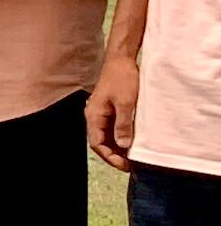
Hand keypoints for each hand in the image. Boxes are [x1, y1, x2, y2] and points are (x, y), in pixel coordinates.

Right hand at [90, 54, 140, 171]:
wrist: (121, 60)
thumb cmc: (122, 78)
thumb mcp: (126, 103)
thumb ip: (123, 125)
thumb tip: (123, 144)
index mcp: (93, 116)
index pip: (97, 143)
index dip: (110, 157)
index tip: (125, 165)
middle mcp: (94, 116)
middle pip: (100, 142)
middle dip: (114, 154)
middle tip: (130, 165)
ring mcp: (100, 112)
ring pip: (106, 135)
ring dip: (117, 146)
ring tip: (132, 155)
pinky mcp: (108, 108)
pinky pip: (111, 127)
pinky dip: (120, 136)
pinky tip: (131, 140)